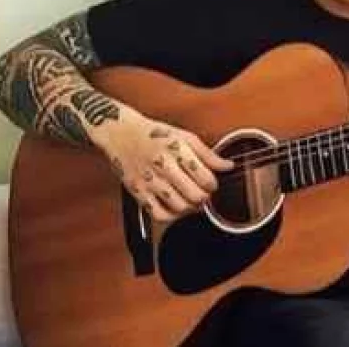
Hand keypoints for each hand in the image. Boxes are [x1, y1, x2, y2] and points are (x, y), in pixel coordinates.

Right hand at [97, 112, 233, 222]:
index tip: (210, 183)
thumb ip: (207, 154)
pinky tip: (173, 208)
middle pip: (195, 195)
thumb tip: (228, 165)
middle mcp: (163, 166)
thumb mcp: (183, 136)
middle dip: (203, 197)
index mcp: (177, 150)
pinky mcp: (138, 192)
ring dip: (190, 207)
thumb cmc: (152, 133)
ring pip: (180, 207)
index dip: (213, 184)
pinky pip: (158, 214)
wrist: (120, 133)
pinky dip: (170, 216)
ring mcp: (150, 181)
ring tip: (188, 199)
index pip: (206, 178)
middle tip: (201, 193)